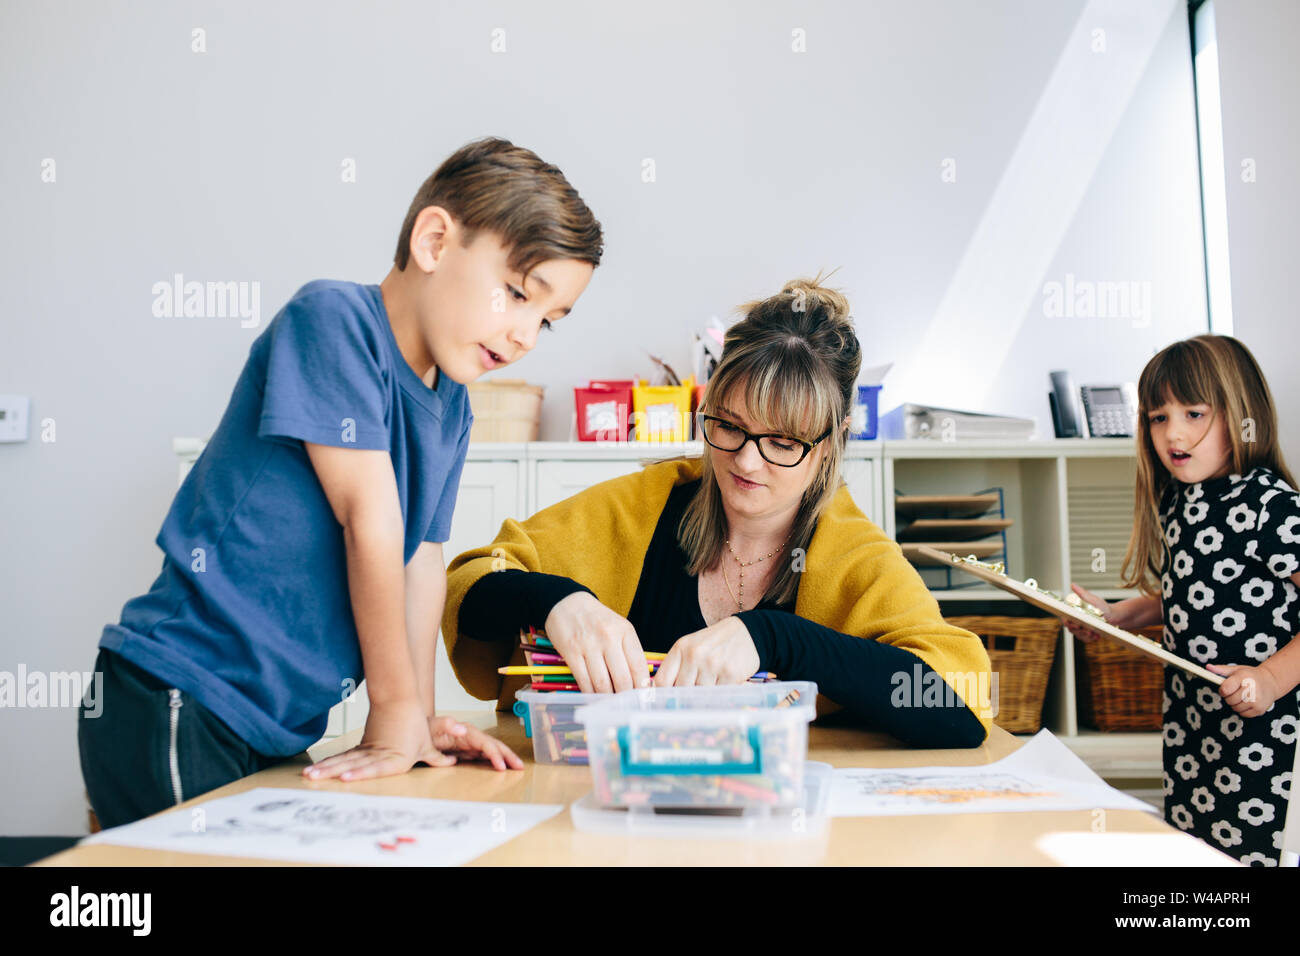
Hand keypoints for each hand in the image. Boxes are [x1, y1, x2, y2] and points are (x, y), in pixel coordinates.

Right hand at [302, 697, 453, 780]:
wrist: (400, 700)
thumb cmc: (414, 723)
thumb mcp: (427, 743)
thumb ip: (436, 757)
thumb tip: (451, 761)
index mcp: (394, 758)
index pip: (375, 768)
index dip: (359, 773)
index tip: (345, 778)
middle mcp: (378, 755)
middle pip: (351, 764)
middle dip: (331, 772)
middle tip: (312, 778)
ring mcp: (367, 750)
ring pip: (343, 760)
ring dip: (325, 768)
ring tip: (309, 775)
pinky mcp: (361, 746)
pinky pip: (344, 756)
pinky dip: (330, 763)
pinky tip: (316, 770)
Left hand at [428, 715, 524, 770]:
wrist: (417, 731)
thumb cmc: (426, 729)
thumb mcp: (433, 726)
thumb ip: (446, 725)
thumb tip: (464, 729)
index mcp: (466, 731)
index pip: (486, 743)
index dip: (495, 755)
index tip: (502, 767)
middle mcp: (472, 737)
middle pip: (494, 745)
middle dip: (508, 756)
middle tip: (520, 767)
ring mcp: (471, 744)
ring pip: (493, 750)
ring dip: (506, 758)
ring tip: (517, 768)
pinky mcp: (468, 750)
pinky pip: (485, 755)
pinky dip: (496, 760)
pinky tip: (502, 767)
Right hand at [544, 591, 650, 693]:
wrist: (567, 604)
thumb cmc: (597, 619)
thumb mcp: (619, 627)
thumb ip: (629, 650)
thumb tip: (639, 680)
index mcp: (625, 631)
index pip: (639, 665)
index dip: (642, 686)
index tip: (643, 696)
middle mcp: (608, 638)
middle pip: (622, 678)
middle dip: (626, 696)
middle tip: (627, 704)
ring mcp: (588, 646)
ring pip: (603, 683)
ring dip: (608, 697)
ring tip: (611, 702)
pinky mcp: (571, 653)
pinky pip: (584, 681)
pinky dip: (590, 693)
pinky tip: (595, 696)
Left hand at [653, 616, 759, 686]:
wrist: (746, 632)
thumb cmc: (715, 643)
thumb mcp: (691, 647)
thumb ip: (677, 667)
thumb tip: (663, 694)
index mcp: (681, 647)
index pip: (662, 681)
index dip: (663, 695)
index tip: (668, 701)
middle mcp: (695, 655)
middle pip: (681, 691)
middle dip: (686, 696)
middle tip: (693, 695)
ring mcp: (713, 664)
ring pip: (700, 695)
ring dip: (704, 695)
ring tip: (711, 684)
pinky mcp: (730, 674)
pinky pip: (718, 696)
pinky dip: (719, 695)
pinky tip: (722, 684)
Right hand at [1062, 584, 1118, 643]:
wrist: (1113, 617)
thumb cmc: (1103, 607)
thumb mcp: (1093, 600)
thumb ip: (1082, 593)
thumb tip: (1073, 585)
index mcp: (1074, 612)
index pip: (1065, 618)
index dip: (1068, 622)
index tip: (1075, 624)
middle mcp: (1076, 620)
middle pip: (1071, 628)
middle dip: (1080, 630)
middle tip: (1088, 630)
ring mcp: (1081, 629)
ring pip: (1078, 635)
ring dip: (1086, 635)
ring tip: (1094, 633)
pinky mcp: (1087, 635)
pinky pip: (1085, 639)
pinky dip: (1091, 638)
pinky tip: (1097, 636)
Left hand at [1208, 663, 1279, 716]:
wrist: (1271, 682)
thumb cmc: (1250, 675)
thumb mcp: (1237, 669)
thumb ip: (1221, 670)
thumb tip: (1207, 667)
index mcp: (1244, 678)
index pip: (1225, 690)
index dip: (1222, 690)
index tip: (1226, 688)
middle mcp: (1252, 690)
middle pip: (1229, 700)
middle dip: (1229, 697)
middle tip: (1235, 692)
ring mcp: (1257, 701)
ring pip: (1235, 708)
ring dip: (1235, 704)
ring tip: (1242, 696)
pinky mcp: (1260, 710)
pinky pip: (1243, 714)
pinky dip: (1242, 710)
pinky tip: (1247, 702)